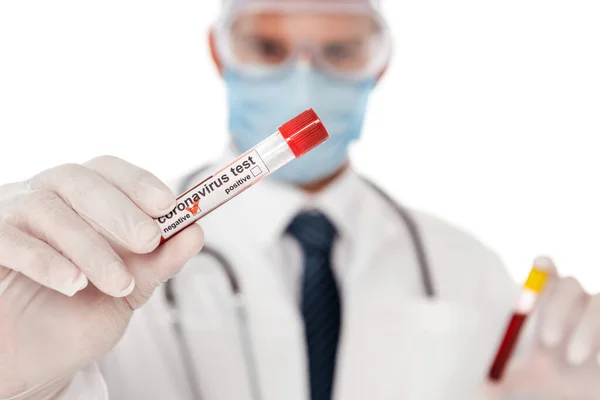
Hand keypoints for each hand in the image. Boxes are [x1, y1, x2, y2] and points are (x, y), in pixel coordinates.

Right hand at [0, 156, 203, 398]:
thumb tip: (195, 232)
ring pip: (48, 210)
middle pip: (79, 180)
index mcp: (82, 200)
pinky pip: (10, 239)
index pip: (108, 171)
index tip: (168, 204)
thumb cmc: (78, 312)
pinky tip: (73, 284)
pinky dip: (46, 260)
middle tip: (149, 240)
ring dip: (91, 247)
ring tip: (118, 284)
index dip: (138, 182)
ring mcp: (11, 218)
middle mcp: (45, 198)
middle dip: (120, 210)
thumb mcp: (130, 288)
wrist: (33, 357)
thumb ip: (160, 261)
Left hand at [481, 257, 599, 399]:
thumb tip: (479, 389)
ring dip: (586, 328)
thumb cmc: (557, 379)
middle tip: (547, 340)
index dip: (543, 269)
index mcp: (550, 304)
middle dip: (556, 308)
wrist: (589, 394)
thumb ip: (506, 378)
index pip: (547, 273)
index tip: (537, 272)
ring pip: (598, 302)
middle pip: (570, 284)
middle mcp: (579, 302)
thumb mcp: (529, 378)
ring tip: (575, 358)